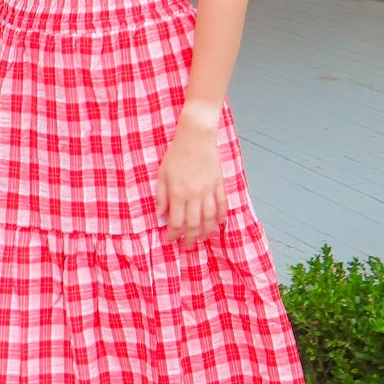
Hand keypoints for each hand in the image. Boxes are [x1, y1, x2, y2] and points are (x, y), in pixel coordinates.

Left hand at [155, 114, 227, 246]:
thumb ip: (161, 196)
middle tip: (187, 246)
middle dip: (190, 239)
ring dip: (207, 232)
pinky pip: (222, 204)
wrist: (195, 137)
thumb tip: (160, 215)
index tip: (171, 240)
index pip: (176, 222)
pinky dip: (222, 216)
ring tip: (203, 239)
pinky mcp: (219, 184)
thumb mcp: (162, 174)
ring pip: (210, 218)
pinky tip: (219, 223)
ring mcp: (209, 190)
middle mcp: (194, 195)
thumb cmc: (176, 154)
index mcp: (178, 194)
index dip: (174, 235)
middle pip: (194, 224)